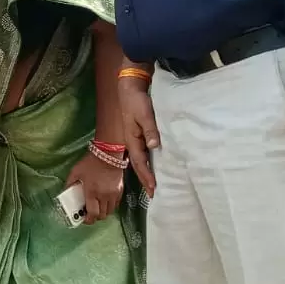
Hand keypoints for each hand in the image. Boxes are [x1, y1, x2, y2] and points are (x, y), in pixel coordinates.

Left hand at [65, 152, 124, 224]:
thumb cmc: (90, 162)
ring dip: (102, 212)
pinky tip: (104, 201)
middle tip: (89, 212)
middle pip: (102, 215)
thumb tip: (65, 193)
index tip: (84, 219)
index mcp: (92, 192)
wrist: (108, 153)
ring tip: (97, 207)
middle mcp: (104, 196)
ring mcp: (114, 194)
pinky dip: (110, 206)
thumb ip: (69, 184)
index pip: (92, 214)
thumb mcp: (75, 172)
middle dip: (95, 217)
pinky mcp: (120, 191)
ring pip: (109, 211)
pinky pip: (116, 204)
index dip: (88, 220)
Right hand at [118, 78, 159, 196]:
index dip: (146, 176)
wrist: (129, 89)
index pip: (140, 162)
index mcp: (132, 140)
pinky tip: (151, 166)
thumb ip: (150, 130)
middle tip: (152, 194)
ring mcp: (134, 139)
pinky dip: (146, 163)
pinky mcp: (138, 135)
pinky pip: (142, 153)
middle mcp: (132, 142)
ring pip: (140, 160)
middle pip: (138, 165)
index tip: (153, 189)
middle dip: (145, 179)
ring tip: (151, 185)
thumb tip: (154, 147)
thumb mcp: (145, 114)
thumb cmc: (137, 101)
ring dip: (145, 173)